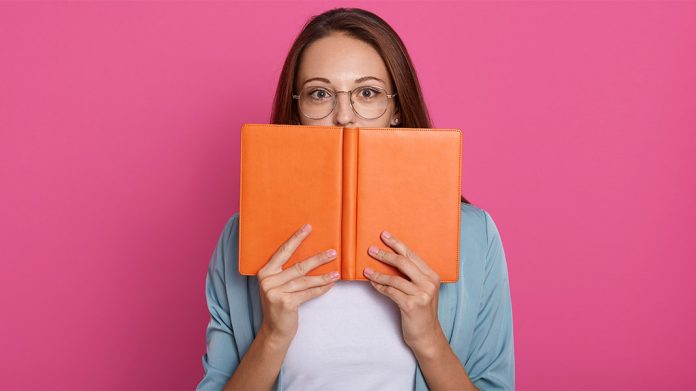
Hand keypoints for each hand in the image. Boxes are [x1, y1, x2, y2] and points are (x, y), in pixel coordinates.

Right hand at [257, 223, 339, 344]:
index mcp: (265, 272)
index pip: (283, 251)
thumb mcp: (278, 285)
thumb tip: (310, 254)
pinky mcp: (285, 303)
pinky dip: (321, 289)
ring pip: (305, 280)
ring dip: (324, 276)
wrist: (275, 330)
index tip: (308, 227)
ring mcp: (275, 292)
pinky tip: (331, 284)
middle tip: (333, 252)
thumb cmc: (280, 304)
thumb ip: (286, 272)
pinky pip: (308, 293)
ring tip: (337, 271)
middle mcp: (268, 280)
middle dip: (318, 259)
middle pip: (298, 266)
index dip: (296, 239)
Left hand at [363, 230, 442, 351]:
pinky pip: (391, 292)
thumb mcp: (421, 290)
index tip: (384, 235)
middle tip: (371, 249)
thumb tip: (390, 258)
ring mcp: (422, 294)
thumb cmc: (420, 311)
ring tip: (366, 270)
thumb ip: (412, 276)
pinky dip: (379, 287)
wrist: (427, 335)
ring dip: (378, 274)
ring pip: (394, 278)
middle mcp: (429, 283)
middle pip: (403, 262)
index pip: (412, 255)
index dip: (397, 244)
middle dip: (385, 254)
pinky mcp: (412, 305)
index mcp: (432, 275)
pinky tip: (371, 283)